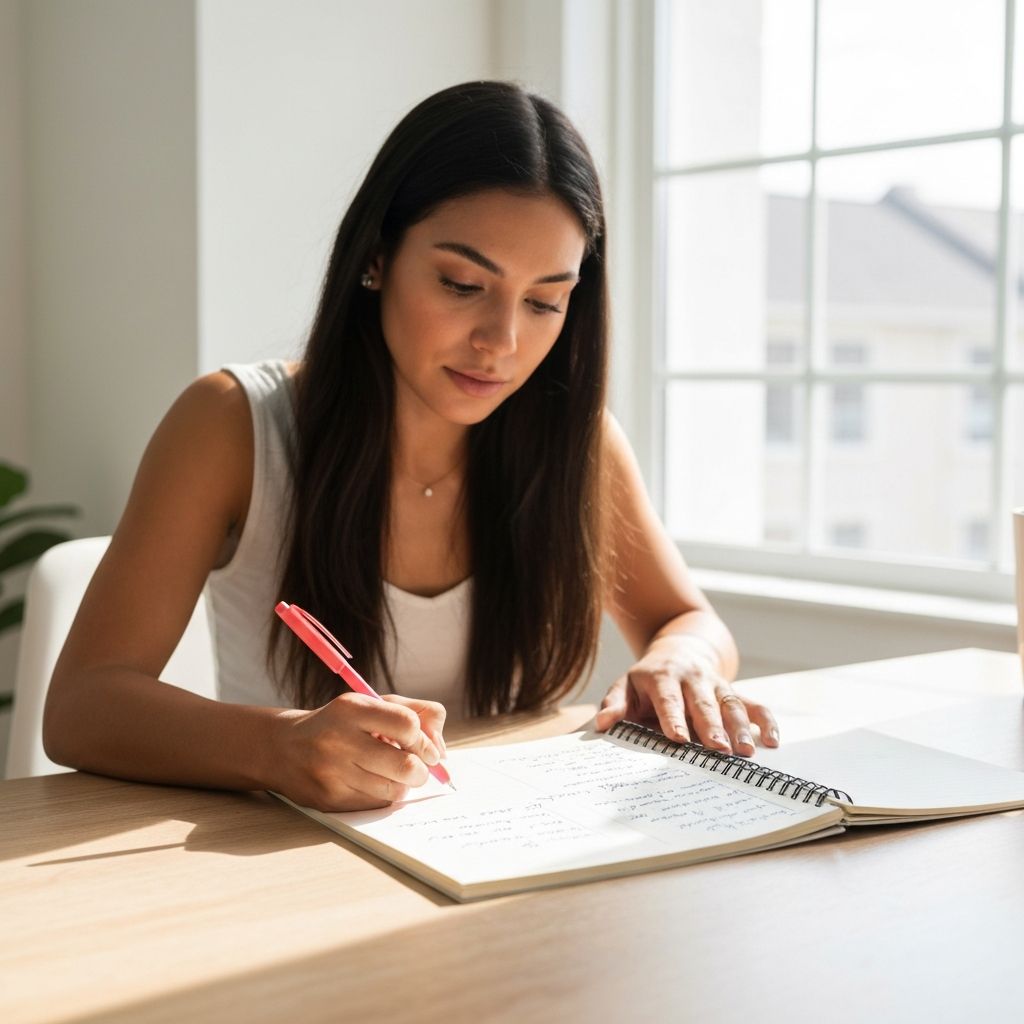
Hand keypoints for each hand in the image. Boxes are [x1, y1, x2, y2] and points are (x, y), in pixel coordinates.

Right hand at [273, 692, 447, 811]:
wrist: (285, 748)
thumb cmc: (341, 724)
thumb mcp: (374, 704)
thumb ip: (416, 713)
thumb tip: (441, 750)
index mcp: (352, 709)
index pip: (407, 724)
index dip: (424, 740)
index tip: (426, 748)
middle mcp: (339, 740)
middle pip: (405, 765)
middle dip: (421, 770)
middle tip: (417, 768)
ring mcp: (332, 773)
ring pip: (394, 791)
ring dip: (403, 785)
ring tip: (392, 774)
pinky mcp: (329, 801)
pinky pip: (376, 806)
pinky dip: (383, 797)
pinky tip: (371, 784)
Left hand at [594, 644, 778, 756]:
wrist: (678, 650)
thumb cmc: (648, 680)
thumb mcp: (626, 686)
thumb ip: (614, 704)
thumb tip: (603, 723)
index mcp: (662, 677)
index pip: (668, 698)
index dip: (673, 718)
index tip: (678, 738)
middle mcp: (692, 678)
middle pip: (703, 702)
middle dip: (711, 726)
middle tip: (719, 749)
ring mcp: (716, 684)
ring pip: (730, 703)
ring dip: (739, 728)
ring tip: (745, 752)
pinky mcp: (733, 690)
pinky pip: (753, 704)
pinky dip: (765, 721)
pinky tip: (772, 741)